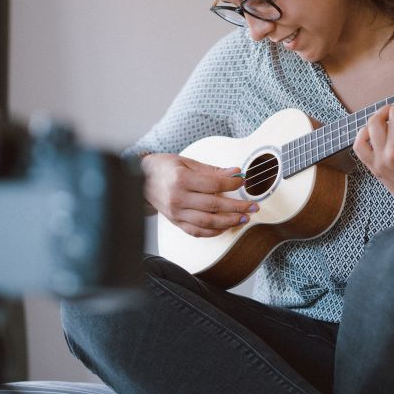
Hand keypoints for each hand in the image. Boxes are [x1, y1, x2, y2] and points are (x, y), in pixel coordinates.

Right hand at [141, 153, 258, 237]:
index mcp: (181, 179)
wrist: (141, 179)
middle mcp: (178, 198)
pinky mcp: (176, 222)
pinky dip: (214, 231)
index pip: (213, 184)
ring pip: (208, 222)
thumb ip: (211, 170)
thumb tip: (235, 173)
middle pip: (214, 206)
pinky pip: (197, 232)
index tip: (243, 182)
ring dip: (229, 222)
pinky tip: (226, 226)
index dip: (232, 184)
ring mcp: (176, 213)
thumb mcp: (187, 161)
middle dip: (237, 207)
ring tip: (244, 218)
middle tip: (253, 206)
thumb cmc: (164, 167)